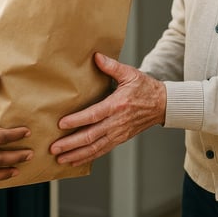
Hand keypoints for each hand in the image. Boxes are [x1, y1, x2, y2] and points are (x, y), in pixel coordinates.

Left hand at [49, 53, 165, 166]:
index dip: (77, 121)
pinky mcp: (120, 139)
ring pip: (95, 148)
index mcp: (117, 105)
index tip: (62, 124)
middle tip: (54, 148)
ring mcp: (119, 133)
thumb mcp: (130, 73)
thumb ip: (112, 66)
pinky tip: (75, 160)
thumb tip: (96, 56)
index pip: (94, 115)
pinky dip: (88, 157)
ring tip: (60, 159)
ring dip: (77, 154)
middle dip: (71, 143)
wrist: (162, 105)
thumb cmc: (145, 88)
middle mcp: (117, 122)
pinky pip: (102, 150)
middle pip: (91, 136)